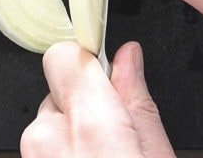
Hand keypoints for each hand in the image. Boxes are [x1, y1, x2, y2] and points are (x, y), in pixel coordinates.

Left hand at [20, 41, 174, 157]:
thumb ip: (139, 103)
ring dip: (74, 138)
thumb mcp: (158, 156)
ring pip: (52, 125)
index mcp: (88, 125)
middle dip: (87, 108)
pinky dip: (63, 156)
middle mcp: (46, 140)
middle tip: (118, 141)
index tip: (108, 76)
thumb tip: (129, 57)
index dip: (90, 63)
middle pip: (61, 92)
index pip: (64, 55)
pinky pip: (44, 150)